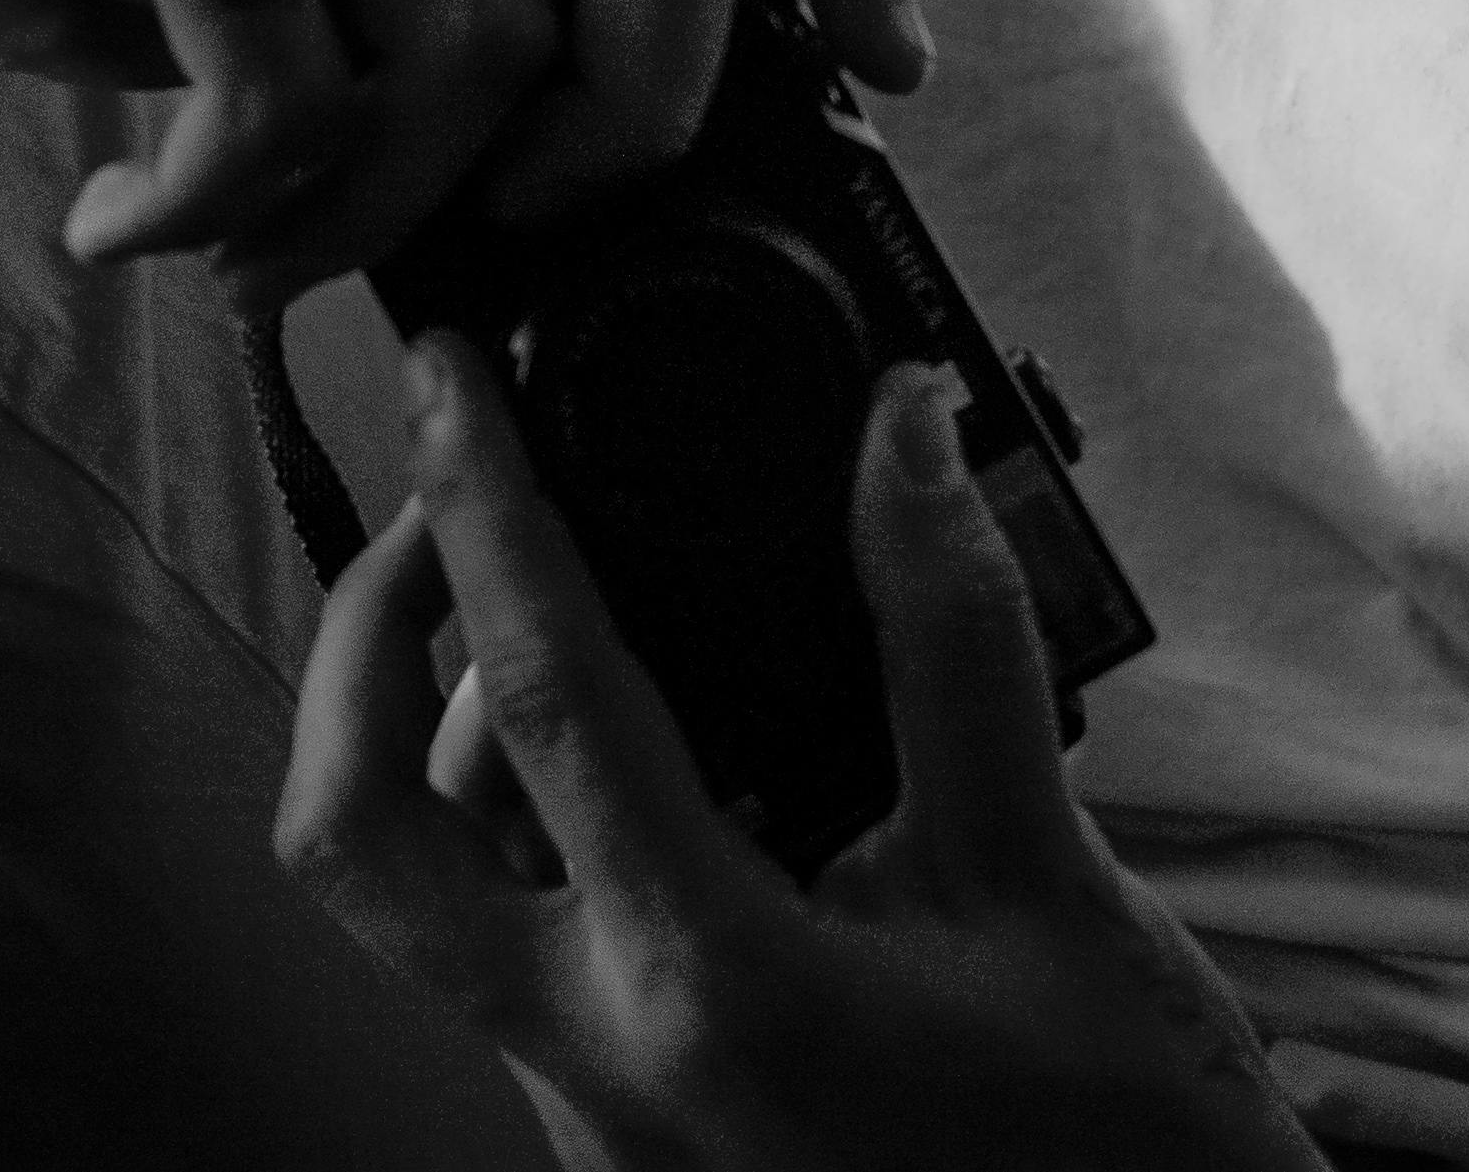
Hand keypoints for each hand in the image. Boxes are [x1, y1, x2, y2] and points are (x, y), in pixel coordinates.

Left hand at [276, 339, 1323, 1171]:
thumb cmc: (1114, 1151)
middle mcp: (600, 1063)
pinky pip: (506, 956)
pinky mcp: (619, 1132)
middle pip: (355, 833)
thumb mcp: (1049, 879)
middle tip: (440, 516)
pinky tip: (639, 752)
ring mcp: (591, 1116)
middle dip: (358, 647)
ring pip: (414, 905)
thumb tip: (905, 428)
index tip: (442, 375)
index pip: (536, 692)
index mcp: (704, 983)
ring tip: (530, 607)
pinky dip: (520, 827)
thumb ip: (952, 639)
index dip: (480, 504)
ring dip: (425, 741)